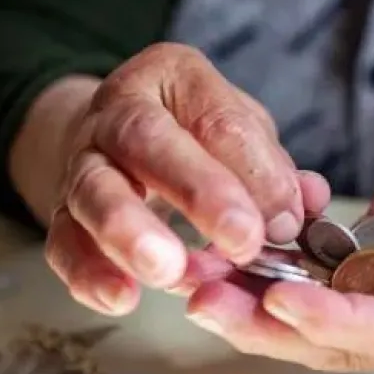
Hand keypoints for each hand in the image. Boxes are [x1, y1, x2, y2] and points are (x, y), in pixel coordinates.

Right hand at [27, 43, 329, 315]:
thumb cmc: (194, 131)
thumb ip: (272, 167)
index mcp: (174, 77)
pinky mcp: (63, 209)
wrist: (120, 134)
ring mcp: (84, 159)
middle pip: (148, 141)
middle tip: (243, 241)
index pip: (219, 119)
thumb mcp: (242, 130)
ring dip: (132, 234)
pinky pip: (64, 240)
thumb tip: (310, 202)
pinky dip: (89, 272)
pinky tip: (120, 297)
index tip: (288, 221)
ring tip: (169, 271)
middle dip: (200, 192)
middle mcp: (119, 110)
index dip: (257, 172)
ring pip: (95, 191)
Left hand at [184, 82, 373, 370]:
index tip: (281, 298)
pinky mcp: (365, 268)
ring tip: (195, 274)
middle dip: (268, 324)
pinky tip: (225, 244)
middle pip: (335, 338)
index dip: (336, 319)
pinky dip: (267, 265)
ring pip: (310, 313)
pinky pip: (309, 277)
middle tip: (204, 297)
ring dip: (251, 298)